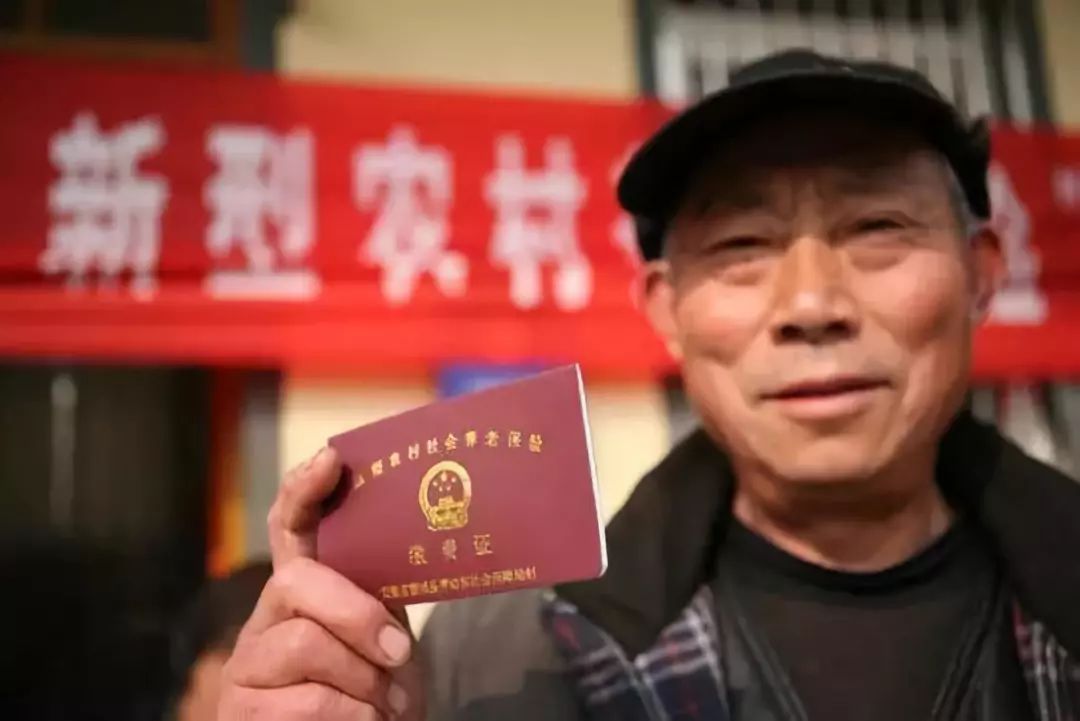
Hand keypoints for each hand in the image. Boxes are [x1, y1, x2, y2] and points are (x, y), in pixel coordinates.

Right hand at [219, 447, 425, 719]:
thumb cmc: (378, 690)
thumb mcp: (385, 633)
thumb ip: (381, 589)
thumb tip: (421, 524)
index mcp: (303, 591)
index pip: (290, 526)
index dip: (305, 489)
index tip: (332, 457)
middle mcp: (265, 618)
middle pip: (298, 583)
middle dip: (357, 615)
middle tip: (399, 651)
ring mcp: (248, 665)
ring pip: (305, 644)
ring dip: (365, 681)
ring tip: (387, 704)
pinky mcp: (242, 711)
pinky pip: (308, 703)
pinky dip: (356, 718)